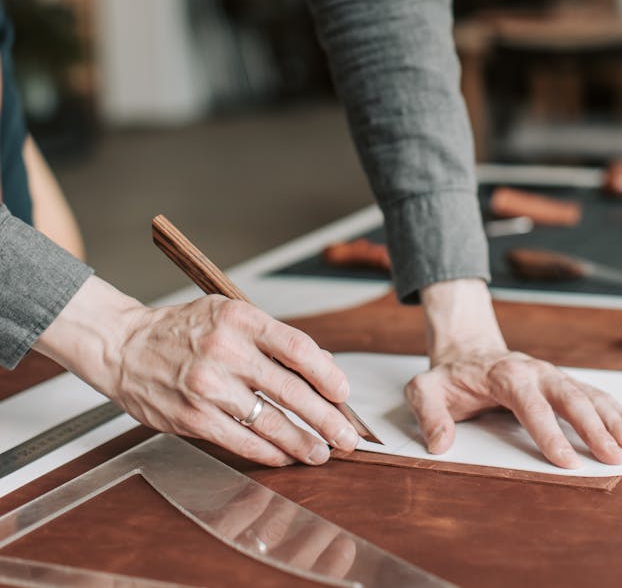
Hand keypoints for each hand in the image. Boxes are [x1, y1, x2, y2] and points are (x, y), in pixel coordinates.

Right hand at [35, 276, 358, 466]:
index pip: (296, 347)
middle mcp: (225, 350)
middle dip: (325, 418)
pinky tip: (284, 457)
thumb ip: (272, 339)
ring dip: (301, 442)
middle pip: (289, 390)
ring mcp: (208, 386)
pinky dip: (268, 452)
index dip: (327, 375)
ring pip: (269, 421)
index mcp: (239, 318)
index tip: (343, 393)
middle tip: (346, 436)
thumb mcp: (228, 314)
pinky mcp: (192, 417)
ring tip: (321, 453)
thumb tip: (320, 366)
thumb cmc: (182, 330)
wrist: (125, 347)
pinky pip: (241, 441)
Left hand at [411, 279, 621, 468]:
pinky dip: (619, 411)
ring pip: (589, 395)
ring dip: (615, 420)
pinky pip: (595, 394)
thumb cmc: (449, 376)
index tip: (568, 462)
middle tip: (616, 456)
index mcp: (504, 375)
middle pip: (570, 397)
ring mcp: (552, 375)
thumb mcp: (424, 388)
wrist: (467, 348)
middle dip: (596, 427)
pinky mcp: (562, 382)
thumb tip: (439, 444)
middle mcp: (535, 371)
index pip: (531, 406)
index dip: (550, 434)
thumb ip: (428, 413)